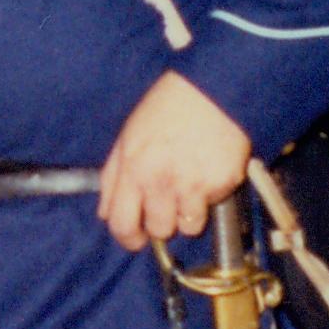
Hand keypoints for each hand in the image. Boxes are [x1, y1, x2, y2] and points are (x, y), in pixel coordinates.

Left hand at [96, 73, 251, 252]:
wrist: (212, 88)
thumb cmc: (167, 108)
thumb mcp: (128, 136)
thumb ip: (113, 176)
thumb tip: (106, 213)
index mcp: (132, 168)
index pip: (121, 224)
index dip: (128, 238)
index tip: (136, 239)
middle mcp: (160, 181)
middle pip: (158, 231)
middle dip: (161, 223)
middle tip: (168, 204)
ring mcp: (193, 185)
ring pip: (188, 227)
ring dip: (189, 213)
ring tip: (191, 185)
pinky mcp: (222, 184)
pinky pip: (213, 207)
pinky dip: (211, 196)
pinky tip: (208, 170)